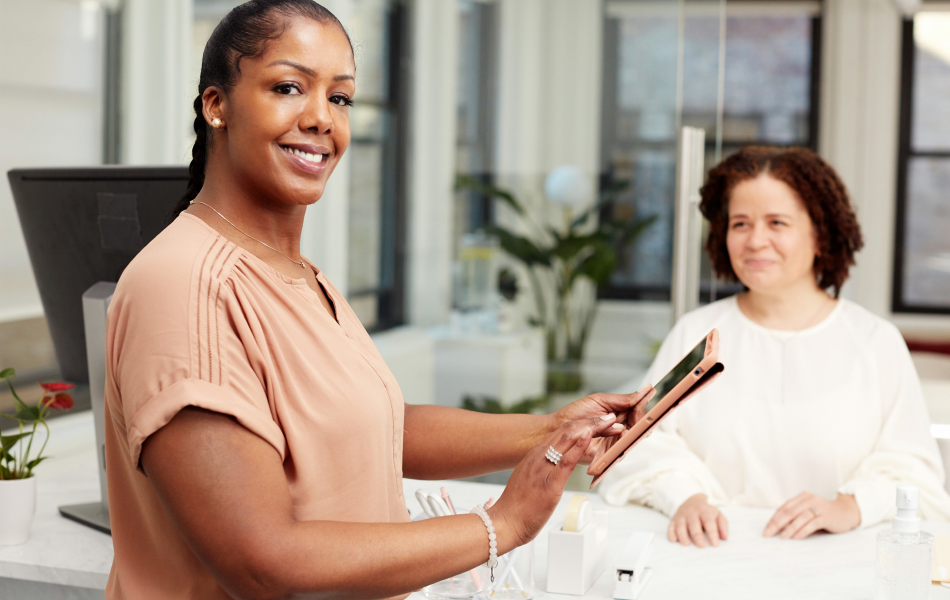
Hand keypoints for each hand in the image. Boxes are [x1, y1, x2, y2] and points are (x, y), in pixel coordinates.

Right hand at [489, 414, 619, 546]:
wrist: (504, 523)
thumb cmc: (516, 507)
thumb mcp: (527, 481)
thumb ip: (539, 471)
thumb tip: (551, 469)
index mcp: (534, 457)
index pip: (559, 434)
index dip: (579, 425)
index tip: (595, 421)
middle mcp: (537, 458)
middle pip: (565, 432)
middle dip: (588, 422)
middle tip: (608, 417)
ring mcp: (542, 469)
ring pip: (567, 440)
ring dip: (589, 428)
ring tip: (607, 421)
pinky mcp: (549, 484)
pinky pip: (566, 460)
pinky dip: (579, 446)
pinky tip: (589, 437)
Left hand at [552, 385, 653, 464]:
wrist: (557, 429)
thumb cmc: (576, 413)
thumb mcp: (600, 400)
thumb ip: (623, 399)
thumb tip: (646, 390)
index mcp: (621, 413)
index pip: (640, 411)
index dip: (644, 406)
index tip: (647, 399)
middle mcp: (621, 428)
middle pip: (641, 426)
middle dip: (640, 419)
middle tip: (636, 415)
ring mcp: (616, 442)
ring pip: (633, 439)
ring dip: (631, 431)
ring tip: (626, 425)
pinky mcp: (609, 455)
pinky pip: (621, 451)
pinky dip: (621, 442)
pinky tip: (620, 434)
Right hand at [668, 493, 728, 547]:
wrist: (691, 501)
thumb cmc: (706, 513)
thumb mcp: (717, 514)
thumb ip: (723, 525)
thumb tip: (724, 538)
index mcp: (704, 511)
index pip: (708, 521)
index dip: (712, 533)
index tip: (715, 544)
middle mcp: (692, 512)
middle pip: (694, 524)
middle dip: (697, 535)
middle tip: (701, 546)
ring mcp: (682, 516)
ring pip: (681, 526)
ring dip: (683, 535)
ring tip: (686, 544)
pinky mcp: (674, 520)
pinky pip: (671, 527)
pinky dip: (671, 533)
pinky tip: (674, 540)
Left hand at [763, 492, 859, 539]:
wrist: (846, 512)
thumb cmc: (823, 514)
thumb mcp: (808, 511)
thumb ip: (795, 515)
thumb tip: (777, 528)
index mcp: (802, 497)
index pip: (784, 508)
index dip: (773, 519)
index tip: (766, 530)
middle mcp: (809, 500)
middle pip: (789, 512)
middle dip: (777, 523)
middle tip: (769, 534)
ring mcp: (819, 507)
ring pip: (800, 517)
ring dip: (790, 528)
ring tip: (782, 537)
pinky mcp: (827, 517)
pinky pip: (812, 523)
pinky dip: (803, 531)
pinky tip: (796, 537)